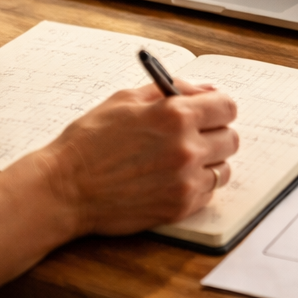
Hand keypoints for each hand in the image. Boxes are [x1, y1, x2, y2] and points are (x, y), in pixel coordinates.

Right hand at [37, 79, 238, 237]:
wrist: (66, 187)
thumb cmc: (91, 139)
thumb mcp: (126, 98)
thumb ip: (172, 89)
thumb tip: (206, 90)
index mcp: (175, 114)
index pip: (227, 107)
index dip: (218, 107)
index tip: (209, 111)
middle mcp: (186, 147)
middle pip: (231, 139)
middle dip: (215, 134)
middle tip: (193, 136)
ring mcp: (185, 181)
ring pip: (223, 169)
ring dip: (208, 162)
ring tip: (179, 160)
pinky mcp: (179, 207)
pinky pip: (208, 193)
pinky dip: (196, 185)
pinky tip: (170, 179)